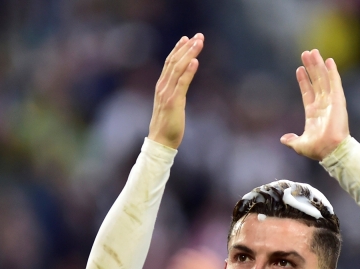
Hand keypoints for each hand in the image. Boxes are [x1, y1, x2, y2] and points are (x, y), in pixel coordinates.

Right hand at [148, 34, 203, 149]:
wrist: (160, 141)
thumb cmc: (167, 125)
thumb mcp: (171, 105)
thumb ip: (175, 93)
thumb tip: (181, 85)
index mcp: (162, 86)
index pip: (169, 63)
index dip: (178, 49)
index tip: (187, 38)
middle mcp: (163, 86)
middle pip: (174, 61)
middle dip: (187, 47)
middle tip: (199, 36)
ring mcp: (167, 93)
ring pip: (178, 68)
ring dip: (189, 54)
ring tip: (199, 43)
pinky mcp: (174, 102)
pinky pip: (182, 83)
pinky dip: (189, 71)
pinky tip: (196, 61)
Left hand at [280, 49, 349, 160]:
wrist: (331, 150)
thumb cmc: (318, 149)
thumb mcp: (300, 145)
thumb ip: (292, 140)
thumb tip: (283, 139)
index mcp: (313, 113)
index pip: (307, 92)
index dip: (303, 80)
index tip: (299, 69)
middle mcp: (322, 105)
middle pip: (316, 81)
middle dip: (311, 67)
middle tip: (306, 53)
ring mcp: (331, 101)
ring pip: (323, 79)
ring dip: (318, 65)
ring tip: (313, 52)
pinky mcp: (338, 100)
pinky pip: (335, 83)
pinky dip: (332, 72)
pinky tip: (329, 61)